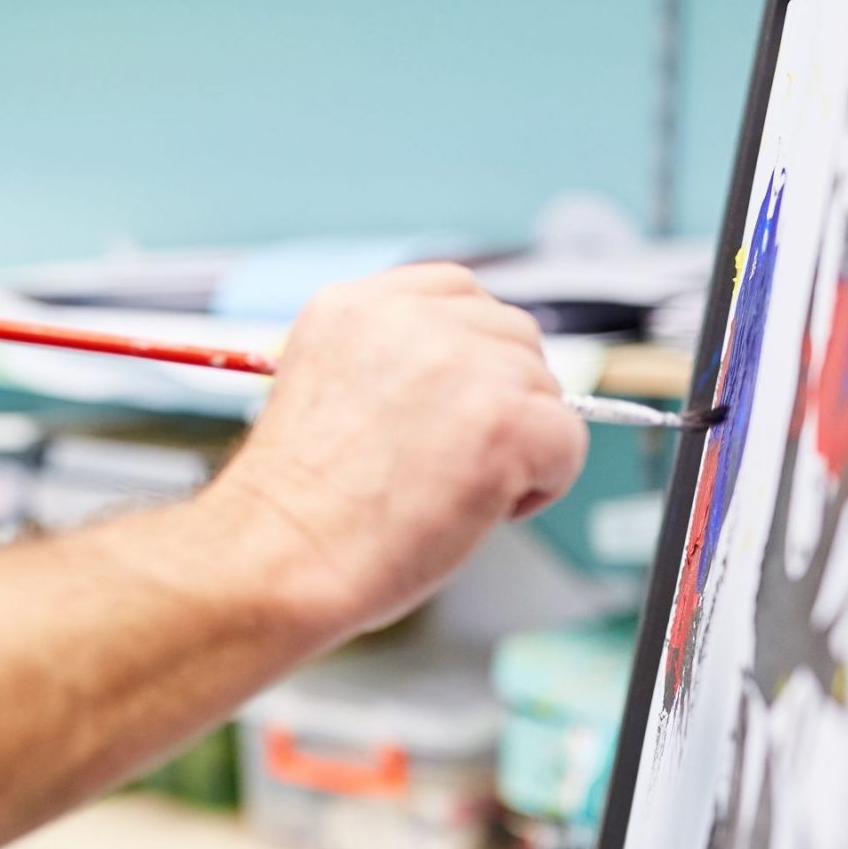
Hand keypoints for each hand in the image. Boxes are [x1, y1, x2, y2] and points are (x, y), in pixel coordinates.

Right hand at [205, 262, 585, 637]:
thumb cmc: (297, 507)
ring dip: (518, 443)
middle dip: (501, 396)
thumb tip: (468, 384)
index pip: (456, 292)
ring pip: (545, 389)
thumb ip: (394, 366)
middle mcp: (410, 318)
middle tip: (453, 459)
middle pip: (512, 333)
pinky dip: (543, 484)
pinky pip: (568, 442)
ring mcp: (463, 363)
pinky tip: (483, 508)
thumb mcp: (328, 392)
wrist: (279, 555)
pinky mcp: (506, 419)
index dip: (470, 351)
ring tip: (453, 490)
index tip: (456, 401)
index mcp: (356, 305)